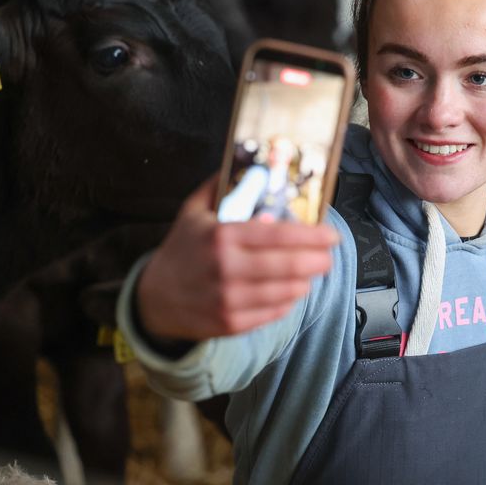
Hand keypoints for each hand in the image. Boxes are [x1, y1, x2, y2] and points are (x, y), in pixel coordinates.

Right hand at [136, 175, 338, 340]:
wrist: (155, 298)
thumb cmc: (183, 250)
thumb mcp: (193, 211)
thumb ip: (223, 186)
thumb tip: (253, 162)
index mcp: (220, 237)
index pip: (278, 235)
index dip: (312, 236)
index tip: (331, 234)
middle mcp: (226, 269)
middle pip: (289, 266)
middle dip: (318, 260)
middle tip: (329, 255)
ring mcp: (229, 300)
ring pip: (287, 291)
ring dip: (306, 280)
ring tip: (312, 270)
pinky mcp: (232, 323)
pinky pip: (274, 312)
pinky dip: (288, 300)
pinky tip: (290, 289)